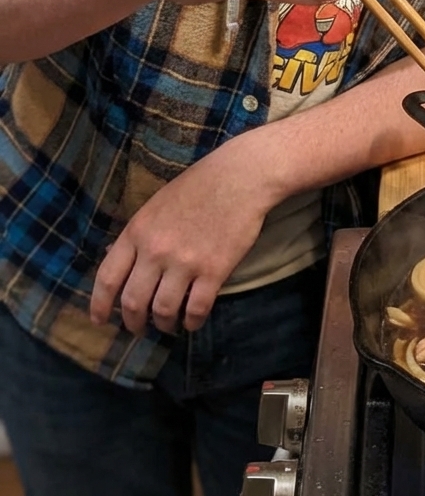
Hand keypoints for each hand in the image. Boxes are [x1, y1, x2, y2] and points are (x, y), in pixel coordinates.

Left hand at [89, 136, 278, 333]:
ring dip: (164, 324)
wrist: (241, 177)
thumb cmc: (200, 185)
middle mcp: (156, 251)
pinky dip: (192, 322)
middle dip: (134, 323)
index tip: (100, 320)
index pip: (108, 278)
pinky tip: (193, 321)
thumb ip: (139, 233)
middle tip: (139, 329)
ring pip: (163, 310)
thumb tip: (117, 257)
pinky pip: (196, 308)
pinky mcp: (214, 271)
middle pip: (133, 302)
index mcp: (138, 231)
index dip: (99, 305)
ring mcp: (185, 262)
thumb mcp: (157, 204)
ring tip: (169, 326)